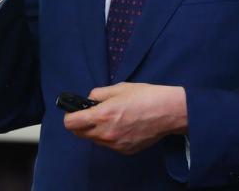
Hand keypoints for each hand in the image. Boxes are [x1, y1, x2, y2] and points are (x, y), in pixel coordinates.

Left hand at [63, 83, 187, 154]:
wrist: (168, 112)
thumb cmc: (145, 96)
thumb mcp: (119, 88)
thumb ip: (99, 94)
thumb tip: (89, 100)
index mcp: (101, 116)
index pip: (71, 124)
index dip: (70, 116)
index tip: (75, 111)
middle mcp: (105, 134)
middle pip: (80, 134)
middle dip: (81, 124)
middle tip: (93, 114)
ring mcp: (115, 145)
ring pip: (95, 140)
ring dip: (97, 131)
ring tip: (113, 119)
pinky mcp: (125, 151)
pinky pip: (110, 145)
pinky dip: (111, 137)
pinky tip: (125, 127)